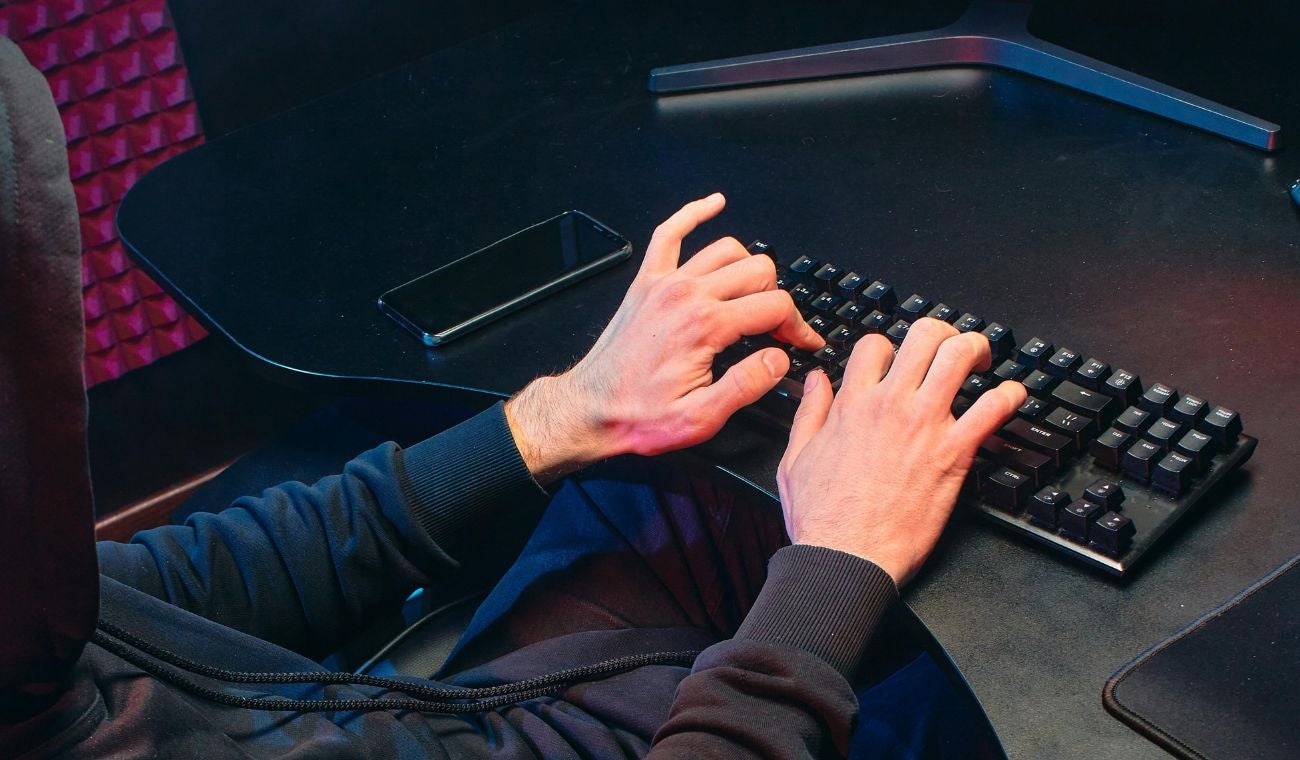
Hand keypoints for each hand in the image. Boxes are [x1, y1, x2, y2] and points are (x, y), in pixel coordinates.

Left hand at [506, 193, 823, 481]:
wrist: (589, 410)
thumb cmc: (637, 414)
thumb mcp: (700, 419)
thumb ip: (746, 385)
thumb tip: (779, 358)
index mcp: (704, 326)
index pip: (774, 306)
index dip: (799, 327)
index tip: (804, 343)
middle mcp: (685, 295)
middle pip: (758, 271)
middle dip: (777, 299)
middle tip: (778, 329)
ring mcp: (665, 282)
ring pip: (727, 250)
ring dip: (750, 269)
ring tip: (755, 297)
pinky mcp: (647, 281)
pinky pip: (670, 232)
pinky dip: (694, 213)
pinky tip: (714, 204)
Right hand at [776, 318, 1025, 585]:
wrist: (845, 557)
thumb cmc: (822, 518)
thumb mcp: (796, 457)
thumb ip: (809, 412)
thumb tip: (815, 381)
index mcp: (852, 405)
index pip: (875, 345)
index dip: (889, 346)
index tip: (898, 361)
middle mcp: (890, 405)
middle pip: (924, 336)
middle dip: (942, 333)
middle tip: (951, 347)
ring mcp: (924, 426)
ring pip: (958, 357)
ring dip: (976, 350)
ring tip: (982, 361)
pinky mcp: (952, 454)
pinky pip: (991, 409)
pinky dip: (1008, 396)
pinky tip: (1012, 397)